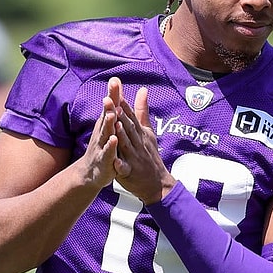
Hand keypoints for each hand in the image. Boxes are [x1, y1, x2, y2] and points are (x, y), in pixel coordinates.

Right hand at [76, 78, 126, 188]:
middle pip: (105, 117)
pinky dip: (110, 147)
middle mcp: (102, 133)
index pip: (110, 107)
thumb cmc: (103, 146)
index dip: (112, 95)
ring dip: (108, 125)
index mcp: (106, 125)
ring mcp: (101, 146)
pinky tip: (113, 140)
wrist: (90, 173)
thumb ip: (113, 107)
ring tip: (111, 115)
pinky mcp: (103, 161)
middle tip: (111, 95)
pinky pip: (107, 153)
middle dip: (108, 106)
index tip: (115, 81)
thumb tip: (114, 88)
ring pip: (105, 134)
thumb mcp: (108, 126)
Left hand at [110, 77, 175, 203]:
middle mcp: (138, 143)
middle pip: (129, 128)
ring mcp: (134, 158)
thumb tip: (142, 90)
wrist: (157, 182)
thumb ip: (142, 111)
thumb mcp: (148, 132)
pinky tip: (115, 161)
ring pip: (127, 145)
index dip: (125, 105)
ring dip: (121, 135)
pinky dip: (121, 165)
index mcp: (140, 134)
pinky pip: (125, 168)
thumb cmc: (149, 155)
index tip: (118, 93)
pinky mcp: (130, 172)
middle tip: (114, 102)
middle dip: (121, 115)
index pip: (131, 117)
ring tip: (114, 125)